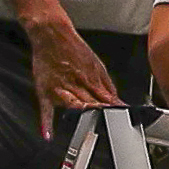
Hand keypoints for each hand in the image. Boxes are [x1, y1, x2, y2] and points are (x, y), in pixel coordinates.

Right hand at [23, 18, 123, 137]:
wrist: (52, 34)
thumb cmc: (73, 48)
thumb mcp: (96, 64)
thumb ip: (107, 84)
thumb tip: (117, 100)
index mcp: (90, 79)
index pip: (105, 99)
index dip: (114, 110)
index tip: (122, 119)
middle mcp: (76, 84)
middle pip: (92, 104)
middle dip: (102, 114)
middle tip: (111, 125)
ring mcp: (60, 88)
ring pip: (74, 106)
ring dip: (83, 115)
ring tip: (91, 128)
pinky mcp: (45, 90)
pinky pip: (46, 109)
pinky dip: (46, 122)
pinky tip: (48, 135)